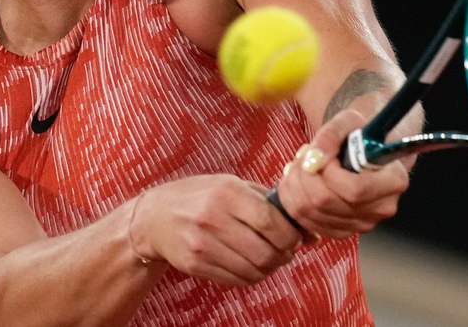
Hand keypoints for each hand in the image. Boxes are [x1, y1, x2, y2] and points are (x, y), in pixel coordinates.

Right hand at [131, 174, 302, 285]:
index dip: (291, 235)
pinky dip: (251, 276)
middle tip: (285, 251)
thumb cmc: (202, 197)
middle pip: (267, 252)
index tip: (293, 236)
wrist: (155, 216)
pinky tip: (249, 264)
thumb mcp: (233, 186)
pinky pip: (237, 280)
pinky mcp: (195, 264)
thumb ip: (272, 205)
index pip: (273, 222)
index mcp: (227, 193)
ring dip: (270, 269)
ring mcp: (202, 244)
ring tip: (268, 258)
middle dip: (284, 256)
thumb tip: (312, 235)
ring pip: (254, 270)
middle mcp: (213, 218)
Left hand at [275, 109, 409, 238]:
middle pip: (327, 203)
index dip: (328, 173)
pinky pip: (308, 222)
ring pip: (312, 213)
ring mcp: (363, 223)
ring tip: (299, 166)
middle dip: (304, 177)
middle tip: (303, 157)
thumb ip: (331, 134)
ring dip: (294, 187)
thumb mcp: (349, 121)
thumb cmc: (360, 135)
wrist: (364, 150)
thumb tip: (314, 158)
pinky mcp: (344, 230)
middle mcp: (381, 207)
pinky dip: (294, 201)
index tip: (319, 153)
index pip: (354, 190)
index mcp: (393, 180)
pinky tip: (299, 182)